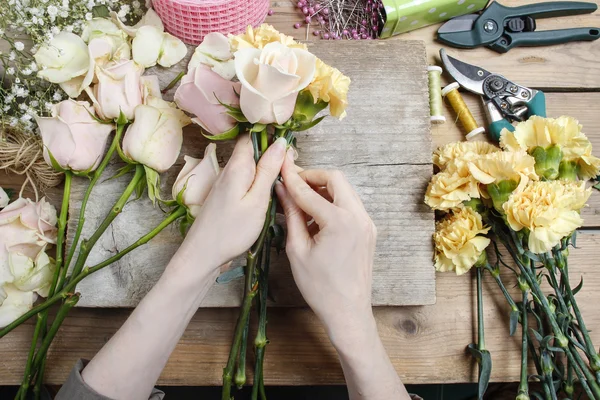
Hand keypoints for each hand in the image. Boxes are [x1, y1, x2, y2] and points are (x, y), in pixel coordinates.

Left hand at [180, 134, 286, 270]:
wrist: (203, 254)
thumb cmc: (232, 230)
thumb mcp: (258, 199)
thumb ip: (268, 170)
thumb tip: (281, 142)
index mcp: (238, 165)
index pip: (253, 135)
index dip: (271, 137)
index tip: (289, 149)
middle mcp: (230, 169)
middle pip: (254, 151)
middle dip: (274, 157)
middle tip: (291, 173)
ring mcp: (227, 182)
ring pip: (252, 167)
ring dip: (268, 172)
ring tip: (284, 186)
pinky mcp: (226, 195)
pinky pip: (247, 181)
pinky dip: (260, 185)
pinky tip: (269, 198)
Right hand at [275, 153, 376, 338]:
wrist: (348, 312)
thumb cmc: (320, 287)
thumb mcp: (297, 249)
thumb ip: (291, 215)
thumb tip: (282, 190)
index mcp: (340, 221)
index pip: (310, 191)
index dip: (292, 178)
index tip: (280, 167)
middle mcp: (359, 217)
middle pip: (336, 179)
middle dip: (312, 177)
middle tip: (292, 182)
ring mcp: (367, 223)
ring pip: (345, 190)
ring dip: (323, 190)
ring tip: (301, 201)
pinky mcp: (369, 230)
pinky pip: (350, 206)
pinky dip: (333, 203)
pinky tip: (316, 217)